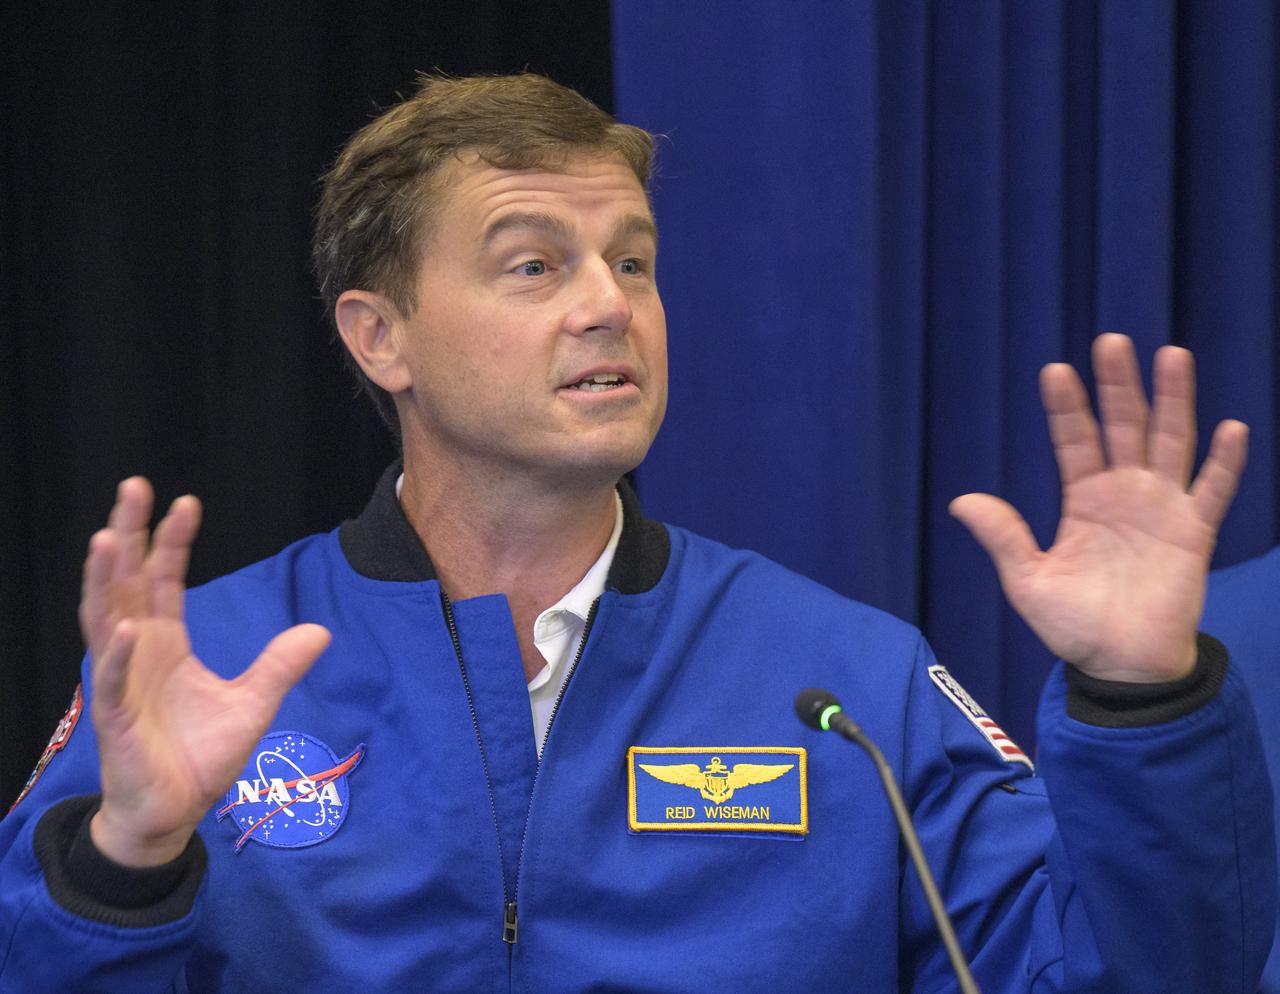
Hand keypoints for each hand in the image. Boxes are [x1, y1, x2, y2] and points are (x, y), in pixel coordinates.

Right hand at [81, 478, 329, 866]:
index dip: (171, 541)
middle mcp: (136, 652)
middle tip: (133, 487)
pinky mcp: (114, 718)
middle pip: (126, 582)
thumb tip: (321, 630)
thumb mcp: (254, 703)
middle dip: (128, 535)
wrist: (173, 812)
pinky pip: (110, 681)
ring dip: (105, 579)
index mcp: (165, 643)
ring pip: (104, 619)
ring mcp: (120, 681)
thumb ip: (280, 665)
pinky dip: (115, 655)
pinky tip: (124, 628)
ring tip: (108, 536)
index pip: (163, 580)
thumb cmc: (200, 757)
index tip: (186, 501)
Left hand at [950, 334, 1246, 682]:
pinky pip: (1212, 492)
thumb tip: (961, 501)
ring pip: (1171, 442)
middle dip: (1118, 385)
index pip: (1074, 442)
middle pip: (1123, 427)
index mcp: (1084, 501)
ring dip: (1173, 401)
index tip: (1055, 370)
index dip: (1066, 408)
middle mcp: (1124, 495)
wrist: (1121, 665)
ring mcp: (1162, 510)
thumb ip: (1004, 538)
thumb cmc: (1075, 625)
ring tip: (1170, 356)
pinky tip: (1231, 427)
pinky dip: (1224, 462)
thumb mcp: (1029, 581)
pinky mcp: (1193, 534)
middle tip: (1111, 341)